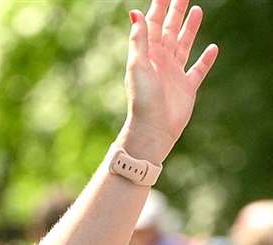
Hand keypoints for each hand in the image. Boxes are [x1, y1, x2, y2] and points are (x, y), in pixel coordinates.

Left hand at [122, 1, 218, 163]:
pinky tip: (212, 49)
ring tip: (197, 11)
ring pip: (184, 45)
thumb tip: (135, 13)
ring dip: (190, 29)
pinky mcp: (187, 88)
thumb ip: (139, 40)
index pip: (154, 25)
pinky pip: (198, 70)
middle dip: (176, 12)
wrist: (153, 130)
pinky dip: (206, 60)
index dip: (160, 7)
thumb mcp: (138, 66)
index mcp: (148, 55)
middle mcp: (161, 62)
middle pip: (170, 30)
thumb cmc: (142, 99)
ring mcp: (174, 74)